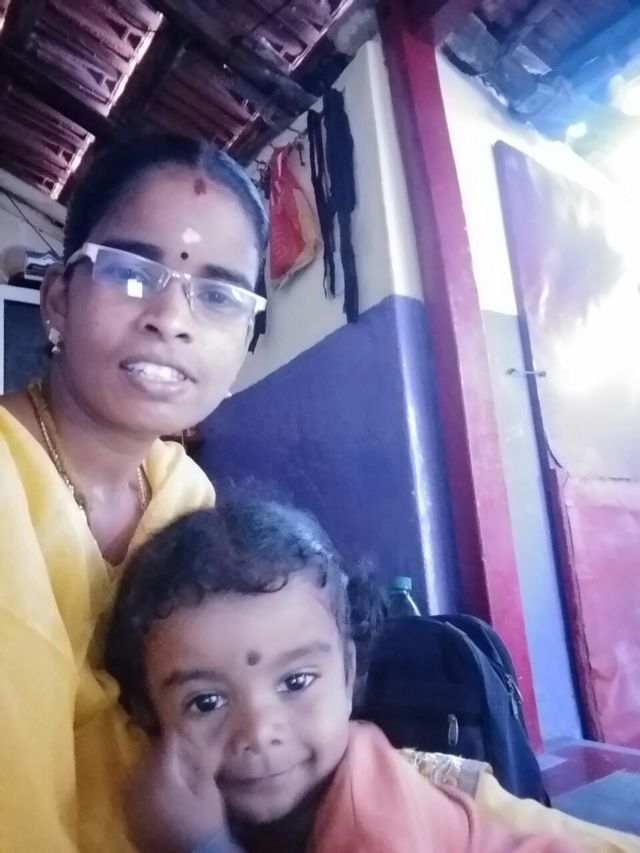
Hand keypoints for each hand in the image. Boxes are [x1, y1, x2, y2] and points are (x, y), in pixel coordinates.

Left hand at [125, 732, 227, 852]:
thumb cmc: (203, 822)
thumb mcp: (207, 790)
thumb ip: (197, 768)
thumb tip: (192, 753)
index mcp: (162, 777)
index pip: (163, 748)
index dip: (169, 737)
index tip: (173, 728)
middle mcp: (141, 788)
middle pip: (143, 761)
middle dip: (154, 753)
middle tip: (165, 749)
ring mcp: (131, 807)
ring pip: (132, 778)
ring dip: (143, 771)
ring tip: (155, 769)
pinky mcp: (129, 822)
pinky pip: (129, 797)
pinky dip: (137, 790)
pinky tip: (148, 791)